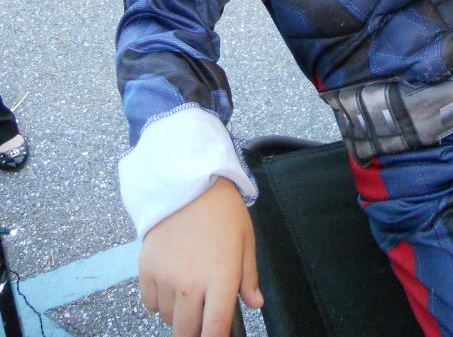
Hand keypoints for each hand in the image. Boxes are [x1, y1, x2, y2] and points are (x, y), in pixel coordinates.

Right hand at [139, 177, 262, 336]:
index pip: (215, 329)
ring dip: (178, 314)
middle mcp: (190, 282)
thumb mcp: (245, 239)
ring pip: (168, 319)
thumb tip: (256, 303)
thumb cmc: (222, 209)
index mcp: (220, 276)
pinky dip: (159, 302)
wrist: (186, 181)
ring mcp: (165, 277)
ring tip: (189, 290)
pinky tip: (171, 283)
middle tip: (203, 316)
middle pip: (188, 332)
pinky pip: (149, 303)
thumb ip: (248, 276)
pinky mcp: (146, 269)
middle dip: (196, 331)